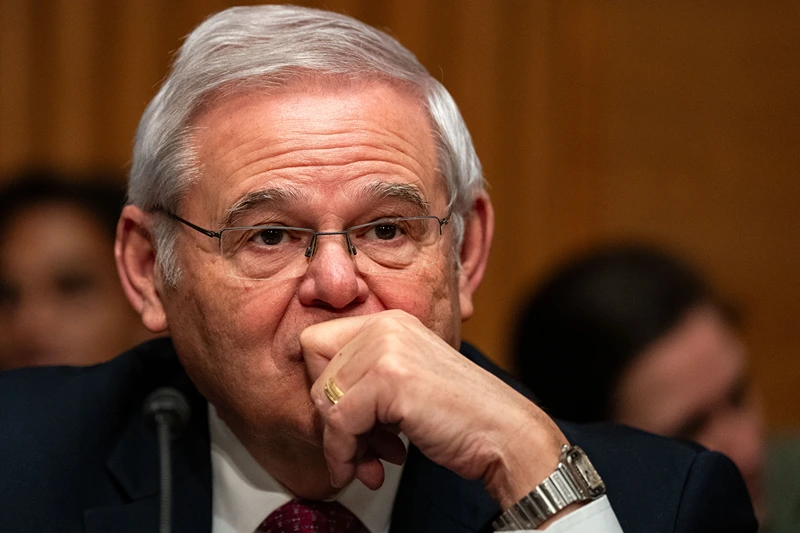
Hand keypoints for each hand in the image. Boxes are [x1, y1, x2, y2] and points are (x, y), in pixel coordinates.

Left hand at [301, 310, 567, 507]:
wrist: (504, 434)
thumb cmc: (460, 417)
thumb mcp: (405, 383)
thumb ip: (365, 381)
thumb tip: (317, 407)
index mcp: (389, 322)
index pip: (316, 343)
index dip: (323, 387)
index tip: (346, 423)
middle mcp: (385, 325)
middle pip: (314, 370)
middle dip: (330, 419)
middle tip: (359, 450)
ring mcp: (388, 348)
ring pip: (323, 398)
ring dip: (340, 443)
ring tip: (370, 463)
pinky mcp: (391, 377)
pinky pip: (339, 421)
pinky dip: (346, 454)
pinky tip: (373, 470)